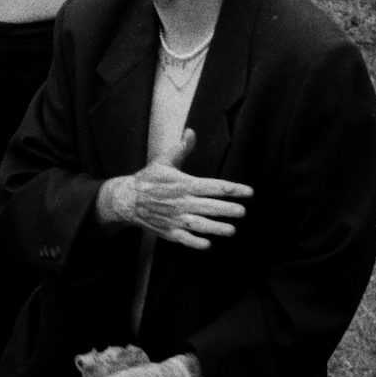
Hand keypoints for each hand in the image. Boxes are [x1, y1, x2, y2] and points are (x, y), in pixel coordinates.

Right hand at [98, 130, 251, 249]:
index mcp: (184, 184)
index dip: (232, 189)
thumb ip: (181, 148)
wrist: (127, 200)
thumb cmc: (148, 179)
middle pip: (209, 206)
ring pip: (199, 224)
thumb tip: (191, 132)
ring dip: (216, 228)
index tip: (248, 192)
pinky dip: (195, 242)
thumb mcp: (164, 160)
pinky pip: (184, 238)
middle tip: (243, 212)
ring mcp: (175, 218)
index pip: (213, 186)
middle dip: (227, 209)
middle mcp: (182, 202)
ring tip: (232, 230)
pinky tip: (208, 244)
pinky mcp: (169, 231)